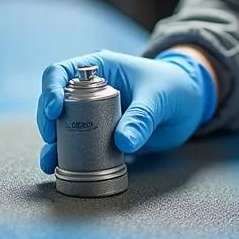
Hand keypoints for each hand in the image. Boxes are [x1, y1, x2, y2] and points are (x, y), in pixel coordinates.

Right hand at [36, 50, 215, 173]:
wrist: (191, 104)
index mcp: (100, 69)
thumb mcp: (159, 97)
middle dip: (48, 121)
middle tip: (51, 139)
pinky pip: (80, 147)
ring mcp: (94, 114)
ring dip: (54, 145)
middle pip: (55, 102)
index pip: (62, 71)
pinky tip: (62, 170)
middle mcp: (90, 91)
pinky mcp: (102, 136)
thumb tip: (123, 143)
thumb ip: (142, 117)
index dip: (51, 88)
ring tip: (50, 162)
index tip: (54, 109)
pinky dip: (69, 158)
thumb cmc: (174, 87)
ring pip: (63, 128)